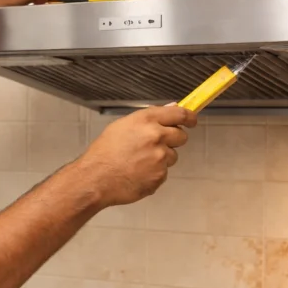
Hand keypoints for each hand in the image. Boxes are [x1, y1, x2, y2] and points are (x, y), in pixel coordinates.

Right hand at [73, 106, 197, 206]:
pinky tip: (137, 173)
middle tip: (156, 146)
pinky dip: (153, 174)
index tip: (192, 120)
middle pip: (181, 136)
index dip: (189, 117)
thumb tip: (170, 108)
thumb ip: (148, 118)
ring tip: (138, 162)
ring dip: (161, 159)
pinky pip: (163, 173)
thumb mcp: (122, 126)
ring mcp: (160, 157)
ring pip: (172, 156)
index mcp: (146, 120)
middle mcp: (156, 136)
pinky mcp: (160, 175)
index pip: (179, 114)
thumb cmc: (104, 153)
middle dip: (173, 140)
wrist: (95, 178)